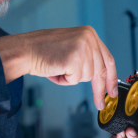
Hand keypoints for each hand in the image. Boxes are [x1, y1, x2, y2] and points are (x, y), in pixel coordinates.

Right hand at [0, 26, 117, 109]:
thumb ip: (87, 56)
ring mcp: (83, 47)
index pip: (108, 59)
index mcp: (90, 33)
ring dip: (71, 78)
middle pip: (101, 71)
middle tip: (100, 103)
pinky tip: (55, 69)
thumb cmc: (43, 51)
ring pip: (86, 77)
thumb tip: (100, 76)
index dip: (111, 78)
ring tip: (58, 67)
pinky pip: (75, 80)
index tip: (112, 91)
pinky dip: (64, 80)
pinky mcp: (74, 59)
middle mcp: (89, 38)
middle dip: (99, 90)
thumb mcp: (71, 46)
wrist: (25, 50)